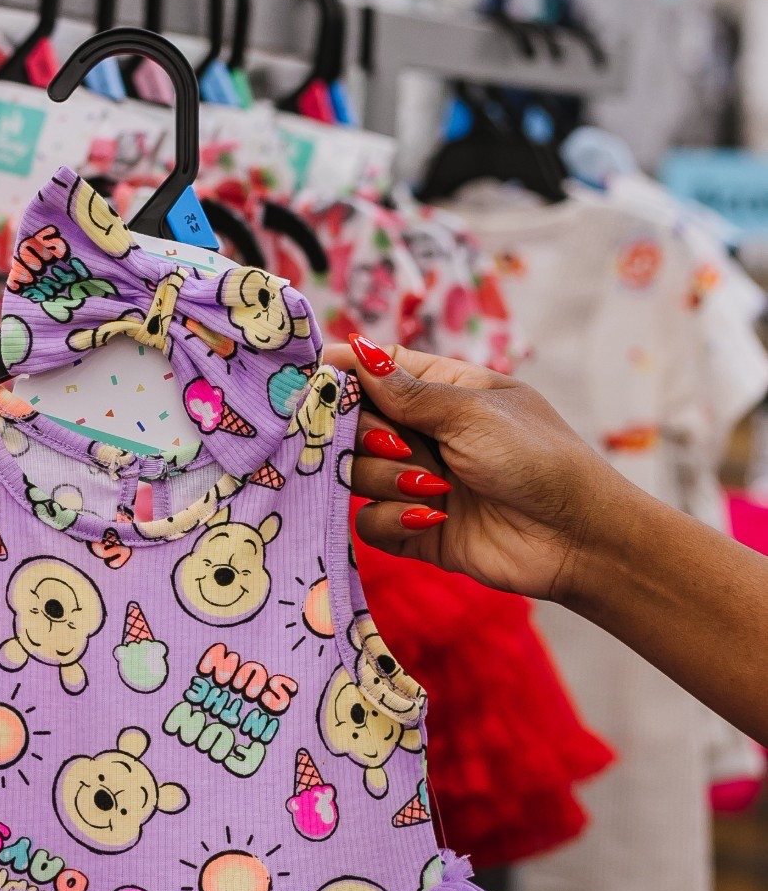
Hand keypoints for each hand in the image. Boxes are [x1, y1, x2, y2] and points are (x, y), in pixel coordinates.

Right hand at [332, 336, 621, 602]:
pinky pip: (371, 521)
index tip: (313, 374)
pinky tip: (430, 519)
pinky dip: (392, 519)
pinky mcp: (417, 530)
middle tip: (397, 443)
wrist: (577, 538)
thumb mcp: (472, 413)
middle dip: (366, 434)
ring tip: (434, 488)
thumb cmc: (539, 459)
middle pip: (356, 425)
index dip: (344, 372)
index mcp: (445, 391)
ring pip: (358, 474)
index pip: (380, 371)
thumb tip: (354, 353)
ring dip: (386, 479)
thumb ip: (407, 392)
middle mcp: (426, 435)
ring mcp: (418, 483)